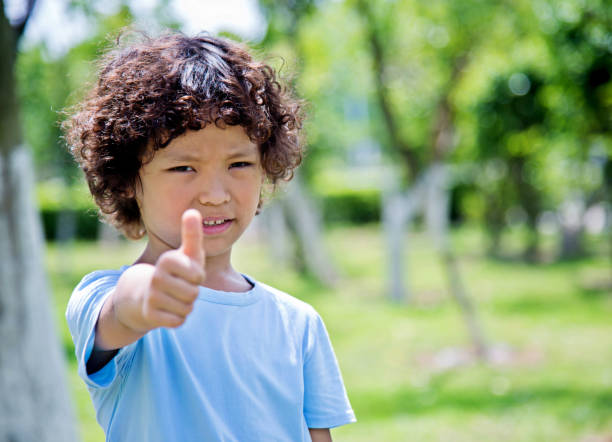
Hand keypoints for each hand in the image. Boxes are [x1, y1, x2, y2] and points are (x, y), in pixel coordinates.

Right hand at [115, 209, 205, 332]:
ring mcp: (151, 296)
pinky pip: (178, 321)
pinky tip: (169, 309)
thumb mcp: (186, 253)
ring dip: (186, 305)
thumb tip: (193, 211)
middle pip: (194, 294)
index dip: (198, 277)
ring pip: (186, 308)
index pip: (198, 276)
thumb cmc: (175, 272)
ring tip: (175, 297)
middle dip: (192, 292)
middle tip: (181, 287)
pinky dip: (178, 317)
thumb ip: (192, 234)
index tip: (188, 273)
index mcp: (168, 260)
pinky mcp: (149, 315)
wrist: (145, 293)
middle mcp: (157, 277)